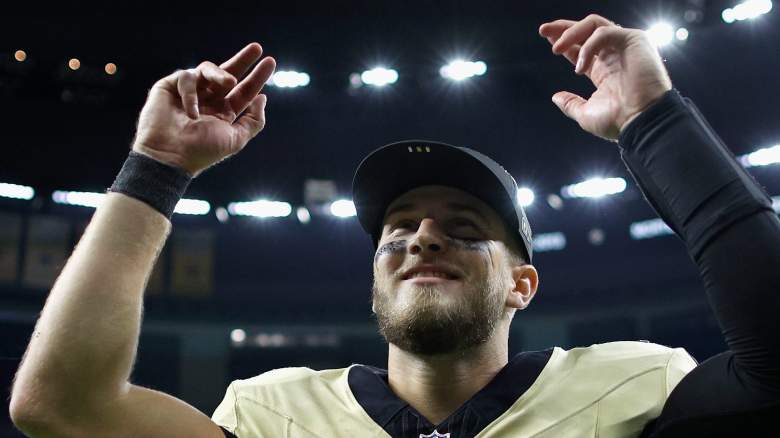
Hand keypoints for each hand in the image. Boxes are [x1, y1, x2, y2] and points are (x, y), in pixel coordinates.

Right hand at [132, 43, 275, 174]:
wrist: (169, 156)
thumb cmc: (201, 151)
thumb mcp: (235, 138)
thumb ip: (253, 121)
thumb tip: (262, 98)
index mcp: (224, 113)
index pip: (244, 92)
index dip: (257, 78)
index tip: (270, 61)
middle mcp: (208, 101)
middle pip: (228, 75)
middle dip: (243, 60)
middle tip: (257, 48)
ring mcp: (189, 93)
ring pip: (208, 70)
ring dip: (221, 74)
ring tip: (230, 82)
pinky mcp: (170, 87)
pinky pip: (186, 78)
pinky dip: (191, 94)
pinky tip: (191, 112)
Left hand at [539, 14, 671, 140]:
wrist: (641, 121)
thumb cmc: (619, 121)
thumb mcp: (586, 114)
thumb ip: (571, 104)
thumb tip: (556, 97)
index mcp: (603, 70)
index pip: (580, 47)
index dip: (564, 41)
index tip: (549, 40)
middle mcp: (613, 55)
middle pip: (586, 30)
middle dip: (563, 28)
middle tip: (543, 30)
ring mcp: (624, 46)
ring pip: (594, 24)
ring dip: (571, 32)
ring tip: (556, 48)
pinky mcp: (634, 40)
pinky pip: (604, 31)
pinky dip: (588, 45)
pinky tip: (581, 66)